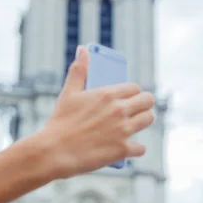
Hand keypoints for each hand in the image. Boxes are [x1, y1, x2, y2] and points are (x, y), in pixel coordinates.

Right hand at [42, 45, 155, 177]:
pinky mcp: (122, 149)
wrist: (54, 152)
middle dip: (143, 104)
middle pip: (148, 101)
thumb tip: (83, 50)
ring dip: (142, 122)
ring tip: (133, 125)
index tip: (128, 97)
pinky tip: (126, 148)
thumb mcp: (67, 93)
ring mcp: (123, 130)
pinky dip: (134, 148)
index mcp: (107, 94)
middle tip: (134, 110)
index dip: (132, 92)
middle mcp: (119, 110)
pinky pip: (141, 147)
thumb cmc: (59, 122)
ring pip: (148, 120)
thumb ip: (78, 70)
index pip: (135, 87)